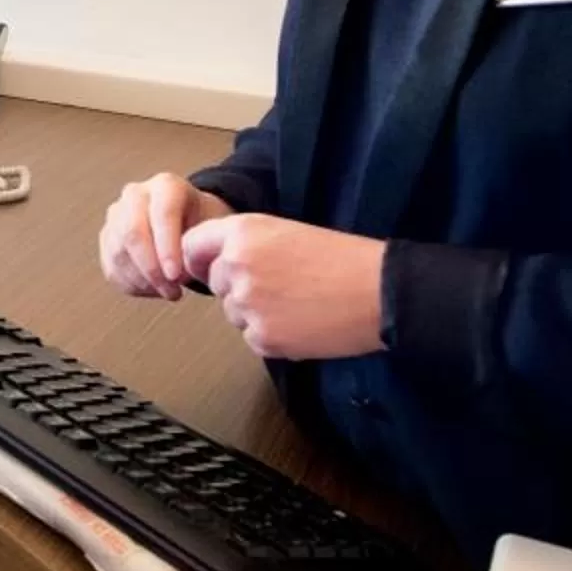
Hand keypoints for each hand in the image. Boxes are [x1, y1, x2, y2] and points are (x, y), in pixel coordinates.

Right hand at [99, 174, 230, 299]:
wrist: (189, 223)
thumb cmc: (204, 225)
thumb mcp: (214, 227)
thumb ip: (203, 244)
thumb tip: (183, 272)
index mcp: (166, 185)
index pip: (162, 213)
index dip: (168, 248)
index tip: (177, 277)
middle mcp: (135, 194)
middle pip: (132, 232)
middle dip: (152, 269)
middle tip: (173, 291)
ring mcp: (117, 214)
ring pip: (118, 252)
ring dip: (143, 280)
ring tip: (168, 292)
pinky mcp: (107, 236)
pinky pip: (112, 266)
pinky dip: (132, 285)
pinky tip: (154, 289)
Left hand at [179, 214, 387, 360]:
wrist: (379, 292)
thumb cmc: (342, 259)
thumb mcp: (286, 232)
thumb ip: (245, 244)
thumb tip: (215, 264)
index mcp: (242, 232)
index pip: (192, 245)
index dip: (199, 258)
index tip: (206, 267)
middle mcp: (236, 266)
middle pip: (215, 283)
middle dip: (236, 288)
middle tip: (280, 286)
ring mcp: (247, 305)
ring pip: (233, 313)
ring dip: (255, 313)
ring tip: (298, 302)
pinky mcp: (262, 338)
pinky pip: (253, 338)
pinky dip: (273, 335)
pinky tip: (303, 323)